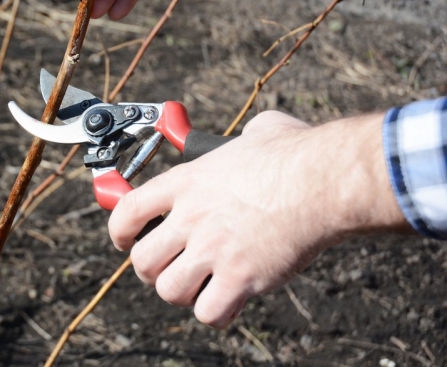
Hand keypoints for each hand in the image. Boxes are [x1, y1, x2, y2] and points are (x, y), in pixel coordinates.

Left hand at [108, 111, 410, 327]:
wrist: (326, 179)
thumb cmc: (297, 153)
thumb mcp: (256, 133)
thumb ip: (239, 140)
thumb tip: (253, 136)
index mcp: (187, 182)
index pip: (127, 211)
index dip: (120, 231)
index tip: (125, 240)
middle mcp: (192, 217)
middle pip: (142, 260)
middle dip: (152, 270)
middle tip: (171, 267)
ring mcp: (213, 249)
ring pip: (169, 290)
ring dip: (183, 292)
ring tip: (201, 286)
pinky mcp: (241, 277)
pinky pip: (209, 313)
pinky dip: (217, 312)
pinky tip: (230, 300)